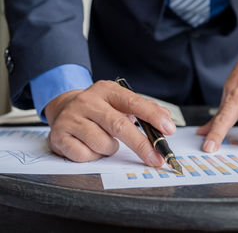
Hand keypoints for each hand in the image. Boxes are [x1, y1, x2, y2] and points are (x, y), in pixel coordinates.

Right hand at [45, 80, 175, 165]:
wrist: (64, 109)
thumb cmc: (99, 109)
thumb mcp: (120, 103)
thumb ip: (144, 110)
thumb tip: (166, 119)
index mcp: (106, 90)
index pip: (133, 102)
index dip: (153, 116)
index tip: (168, 129)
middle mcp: (88, 101)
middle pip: (119, 126)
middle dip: (142, 145)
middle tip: (156, 158)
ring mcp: (71, 118)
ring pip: (104, 144)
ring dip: (110, 149)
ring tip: (104, 140)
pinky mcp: (59, 136)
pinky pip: (86, 155)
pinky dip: (93, 156)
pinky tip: (88, 145)